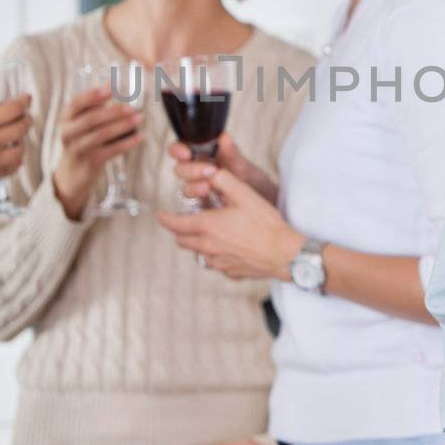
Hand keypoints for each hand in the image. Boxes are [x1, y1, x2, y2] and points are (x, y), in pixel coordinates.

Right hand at [0, 94, 31, 198]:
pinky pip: (9, 168)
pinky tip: (11, 159)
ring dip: (20, 143)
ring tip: (17, 140)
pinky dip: (12, 162)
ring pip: (20, 150)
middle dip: (25, 120)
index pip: (13, 109)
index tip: (26, 99)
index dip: (23, 102)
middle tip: (25, 118)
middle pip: (21, 128)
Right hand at [51, 87, 143, 219]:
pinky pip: (112, 150)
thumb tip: (109, 81)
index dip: (93, 96)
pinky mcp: (91, 162)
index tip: (110, 89)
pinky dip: (128, 142)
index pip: (76, 103)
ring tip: (139, 118)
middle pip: (91, 119)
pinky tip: (140, 136)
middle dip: (113, 111)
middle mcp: (68, 133)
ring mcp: (79, 149)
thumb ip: (93, 104)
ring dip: (123, 125)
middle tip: (131, 107)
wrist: (72, 173)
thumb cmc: (81, 140)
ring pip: (102, 134)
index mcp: (65, 119)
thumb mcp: (81, 122)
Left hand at [155, 169, 301, 279]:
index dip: (165, 219)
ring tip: (208, 232)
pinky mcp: (228, 271)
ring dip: (196, 242)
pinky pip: (214, 262)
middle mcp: (208, 247)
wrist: (285, 253)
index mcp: (207, 226)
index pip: (175, 224)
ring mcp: (218, 262)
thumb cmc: (266, 224)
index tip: (160, 215)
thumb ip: (222, 179)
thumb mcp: (244, 194)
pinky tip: (229, 245)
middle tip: (185, 221)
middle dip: (179, 230)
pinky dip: (215, 253)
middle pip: (181, 240)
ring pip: (197, 252)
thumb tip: (208, 173)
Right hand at [170, 133, 276, 203]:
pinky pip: (194, 209)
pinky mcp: (204, 209)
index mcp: (204, 157)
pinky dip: (199, 207)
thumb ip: (232, 153)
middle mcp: (198, 174)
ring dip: (194, 187)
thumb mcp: (244, 167)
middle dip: (190, 170)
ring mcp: (200, 192)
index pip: (181, 150)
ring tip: (208, 188)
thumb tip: (223, 136)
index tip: (186, 153)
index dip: (178, 150)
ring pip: (186, 188)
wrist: (266, 206)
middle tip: (208, 171)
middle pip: (181, 169)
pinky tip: (209, 206)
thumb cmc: (254, 182)